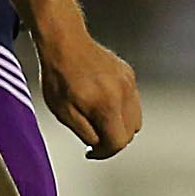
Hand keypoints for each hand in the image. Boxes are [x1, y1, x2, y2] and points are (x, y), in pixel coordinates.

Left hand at [40, 29, 142, 158]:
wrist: (64, 43)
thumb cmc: (59, 75)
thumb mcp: (63, 112)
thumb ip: (86, 132)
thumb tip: (99, 144)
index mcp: (107, 106)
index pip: (118, 142)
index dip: (104, 153)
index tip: (91, 151)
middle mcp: (124, 94)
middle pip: (130, 133)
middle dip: (113, 140)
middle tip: (95, 139)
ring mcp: (129, 83)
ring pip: (136, 118)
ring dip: (120, 126)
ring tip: (99, 121)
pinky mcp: (129, 74)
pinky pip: (133, 101)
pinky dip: (122, 109)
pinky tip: (103, 103)